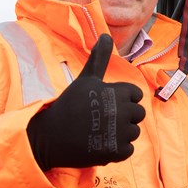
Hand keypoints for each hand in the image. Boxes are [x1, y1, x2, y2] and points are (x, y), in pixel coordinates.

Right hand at [26, 35, 145, 171]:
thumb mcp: (85, 80)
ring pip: (134, 132)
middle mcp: (122, 111)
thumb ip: (99, 58)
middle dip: (124, 117)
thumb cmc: (69, 105)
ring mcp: (120, 132)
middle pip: (138, 114)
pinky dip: (116, 150)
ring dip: (120, 134)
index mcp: (118, 92)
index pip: (136, 95)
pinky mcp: (116, 152)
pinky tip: (99, 144)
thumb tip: (106, 35)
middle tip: (101, 120)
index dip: (123, 99)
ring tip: (98, 131)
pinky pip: (128, 150)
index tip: (105, 104)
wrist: (49, 137)